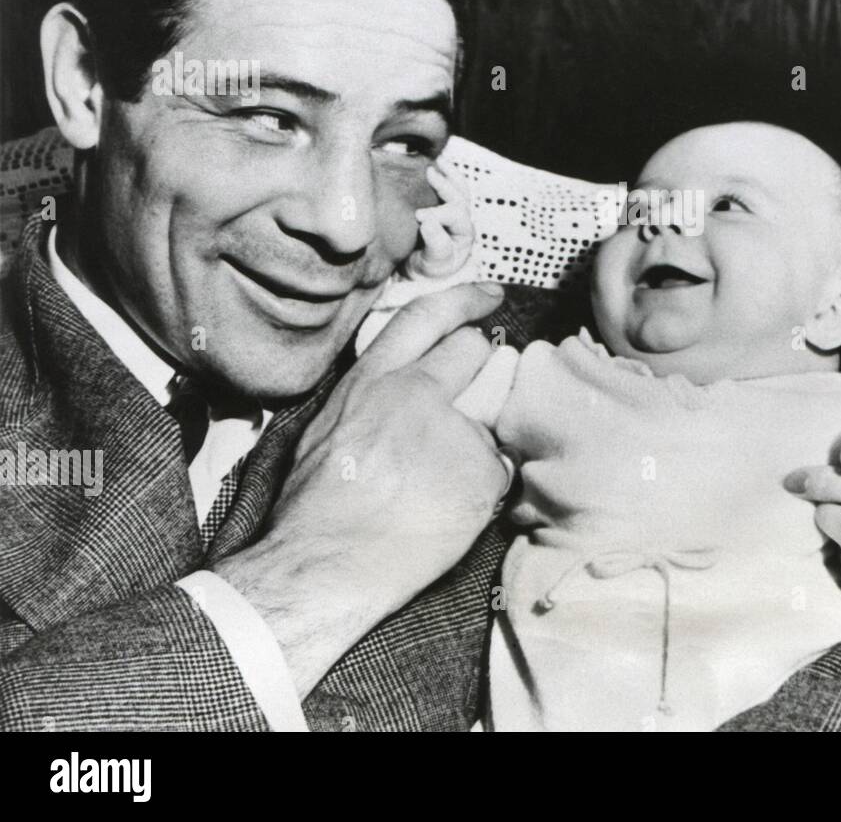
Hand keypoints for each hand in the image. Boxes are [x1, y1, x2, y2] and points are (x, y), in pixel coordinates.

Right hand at [215, 282, 508, 694]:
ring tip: (440, 476)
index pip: (427, 316)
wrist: (323, 566)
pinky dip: (485, 484)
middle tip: (470, 397)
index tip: (490, 296)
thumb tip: (411, 378)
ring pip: (493, 412)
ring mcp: (454, 430)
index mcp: (372, 380)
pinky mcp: (481, 471)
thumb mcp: (328, 426)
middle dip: (481, 365)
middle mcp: (416, 393)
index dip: (465, 299)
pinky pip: (501, 464)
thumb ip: (374, 393)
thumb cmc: (316, 508)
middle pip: (475, 350)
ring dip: (479, 435)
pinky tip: (450, 505)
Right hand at [405, 161, 473, 279]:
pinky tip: (436, 163)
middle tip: (429, 173)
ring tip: (438, 160)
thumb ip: (435, 243)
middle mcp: (464, 221)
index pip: (455, 215)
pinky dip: (445, 174)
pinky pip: (451, 187)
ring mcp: (456, 213)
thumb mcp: (432, 261)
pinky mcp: (445, 207)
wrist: (422, 274)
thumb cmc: (428, 269)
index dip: (437, 213)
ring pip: (459, 188)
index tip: (418, 216)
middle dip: (445, 184)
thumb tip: (426, 219)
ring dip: (449, 173)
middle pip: (460, 197)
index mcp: (465, 234)